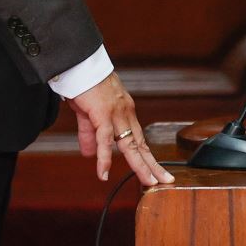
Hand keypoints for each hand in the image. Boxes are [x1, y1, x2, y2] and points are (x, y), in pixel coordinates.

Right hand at [69, 72, 172, 186]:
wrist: (80, 63)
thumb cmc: (84, 84)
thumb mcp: (88, 113)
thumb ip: (89, 134)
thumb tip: (89, 155)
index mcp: (125, 113)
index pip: (139, 140)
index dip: (147, 157)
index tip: (156, 171)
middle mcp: (125, 114)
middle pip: (141, 145)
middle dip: (153, 165)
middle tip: (166, 181)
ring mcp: (116, 114)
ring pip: (130, 145)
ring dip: (140, 165)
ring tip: (149, 182)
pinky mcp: (102, 113)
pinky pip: (105, 139)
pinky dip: (104, 158)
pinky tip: (103, 173)